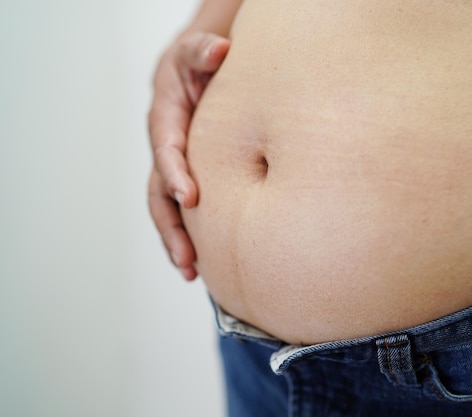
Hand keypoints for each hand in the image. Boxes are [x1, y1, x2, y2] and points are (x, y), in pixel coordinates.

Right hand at [148, 32, 230, 280]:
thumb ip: (203, 51)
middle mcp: (165, 148)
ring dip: (176, 241)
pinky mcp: (187, 178)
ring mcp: (174, 167)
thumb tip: (220, 50)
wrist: (196, 74)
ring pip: (167, 209)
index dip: (175, 173)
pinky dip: (189, 236)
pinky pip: (182, 211)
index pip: (166, 150)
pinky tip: (202, 263)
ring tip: (191, 271)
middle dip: (171, 227)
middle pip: (159, 193)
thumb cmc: (198, 64)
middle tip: (187, 258)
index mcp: (165, 119)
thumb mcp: (197, 51)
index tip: (191, 198)